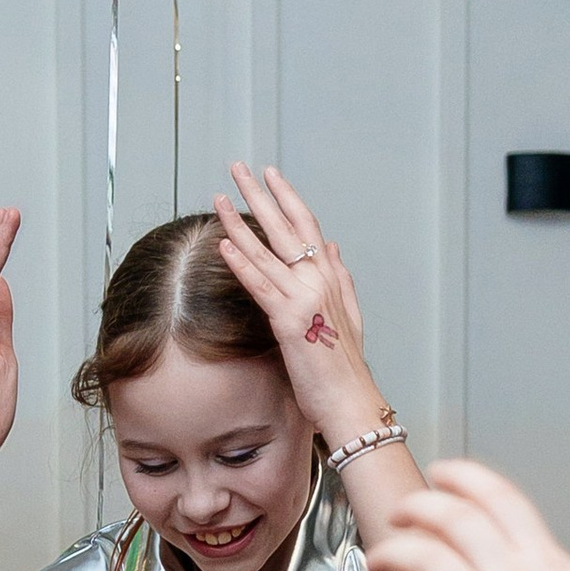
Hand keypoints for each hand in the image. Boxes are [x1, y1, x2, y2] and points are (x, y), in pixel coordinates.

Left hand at [215, 163, 373, 432]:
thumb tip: (333, 245)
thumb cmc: (344, 368)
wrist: (351, 402)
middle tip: (237, 168)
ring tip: (219, 198)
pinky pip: (260, 286)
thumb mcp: (349, 315)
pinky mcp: (289, 321)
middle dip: (259, 195)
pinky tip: (223, 244)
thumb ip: (341, 277)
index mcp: (330, 278)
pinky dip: (241, 264)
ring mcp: (305, 298)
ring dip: (240, 223)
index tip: (269, 174)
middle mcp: (319, 280)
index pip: (306, 226)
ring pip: (267, 252)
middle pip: (284, 227)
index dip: (287, 197)